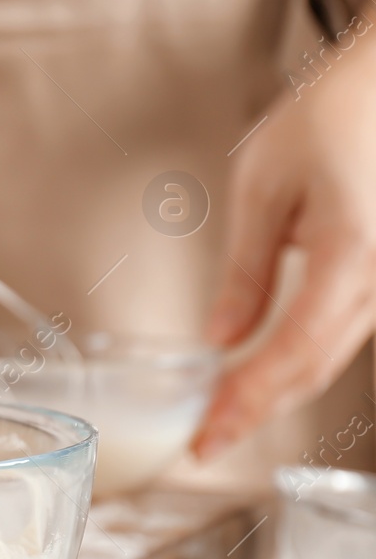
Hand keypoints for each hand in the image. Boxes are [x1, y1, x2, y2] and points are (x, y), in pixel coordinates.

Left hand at [193, 34, 375, 459]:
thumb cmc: (332, 114)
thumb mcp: (263, 185)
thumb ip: (246, 269)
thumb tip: (221, 339)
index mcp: (353, 255)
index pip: (294, 353)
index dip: (248, 403)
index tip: (206, 437)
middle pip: (316, 367)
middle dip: (258, 412)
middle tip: (204, 445)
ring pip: (334, 356)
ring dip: (280, 392)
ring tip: (223, 419)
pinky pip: (347, 332)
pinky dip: (302, 361)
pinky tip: (262, 376)